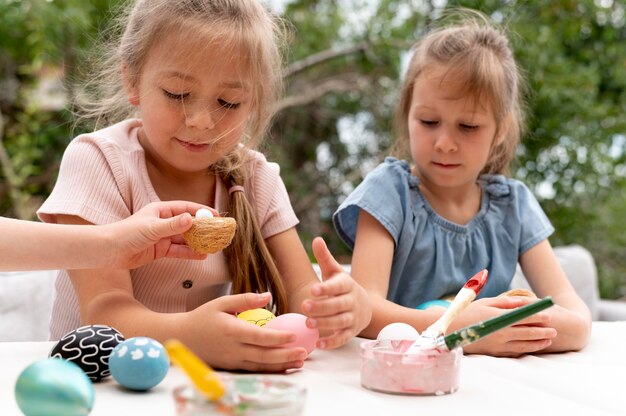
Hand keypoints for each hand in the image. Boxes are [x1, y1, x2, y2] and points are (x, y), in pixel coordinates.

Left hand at [107, 201, 217, 268]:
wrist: (108, 252)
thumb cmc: (126, 234)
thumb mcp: (152, 228)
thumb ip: (172, 225)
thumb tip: (191, 219)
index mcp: (160, 210)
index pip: (185, 208)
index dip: (201, 211)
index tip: (215, 215)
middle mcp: (163, 222)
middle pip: (187, 224)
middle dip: (202, 228)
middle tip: (217, 232)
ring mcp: (162, 237)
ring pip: (184, 239)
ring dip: (197, 242)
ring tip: (212, 246)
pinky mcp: (160, 250)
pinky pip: (178, 251)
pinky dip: (189, 253)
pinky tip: (201, 255)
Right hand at [186, 292, 307, 370]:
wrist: (181, 338)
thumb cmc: (202, 317)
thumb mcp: (221, 303)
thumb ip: (245, 299)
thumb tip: (268, 296)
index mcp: (232, 331)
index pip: (260, 337)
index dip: (278, 337)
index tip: (294, 335)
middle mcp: (233, 349)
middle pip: (264, 355)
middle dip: (286, 355)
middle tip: (304, 352)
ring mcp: (232, 361)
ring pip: (261, 366)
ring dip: (282, 365)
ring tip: (300, 362)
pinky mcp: (232, 367)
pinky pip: (254, 370)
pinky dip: (270, 369)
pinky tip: (284, 366)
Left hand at [301, 237, 371, 348]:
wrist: (365, 305)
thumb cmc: (342, 287)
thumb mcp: (334, 272)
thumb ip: (325, 257)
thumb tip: (316, 239)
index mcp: (347, 284)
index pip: (338, 286)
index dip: (326, 288)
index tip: (313, 289)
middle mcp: (352, 301)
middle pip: (338, 305)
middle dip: (322, 307)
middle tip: (304, 307)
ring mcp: (353, 317)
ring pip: (340, 321)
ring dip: (325, 324)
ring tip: (308, 324)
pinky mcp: (351, 332)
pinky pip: (343, 338)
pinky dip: (332, 342)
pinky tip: (319, 343)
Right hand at [456, 296, 556, 356]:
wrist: (451, 330)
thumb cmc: (468, 312)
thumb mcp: (486, 302)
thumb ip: (506, 303)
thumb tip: (523, 302)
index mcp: (498, 318)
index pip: (523, 317)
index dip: (537, 316)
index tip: (549, 315)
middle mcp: (500, 332)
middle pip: (526, 332)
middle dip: (542, 331)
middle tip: (554, 329)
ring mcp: (497, 344)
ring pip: (523, 344)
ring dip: (538, 342)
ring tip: (548, 339)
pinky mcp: (495, 352)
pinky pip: (514, 352)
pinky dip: (526, 349)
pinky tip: (533, 347)